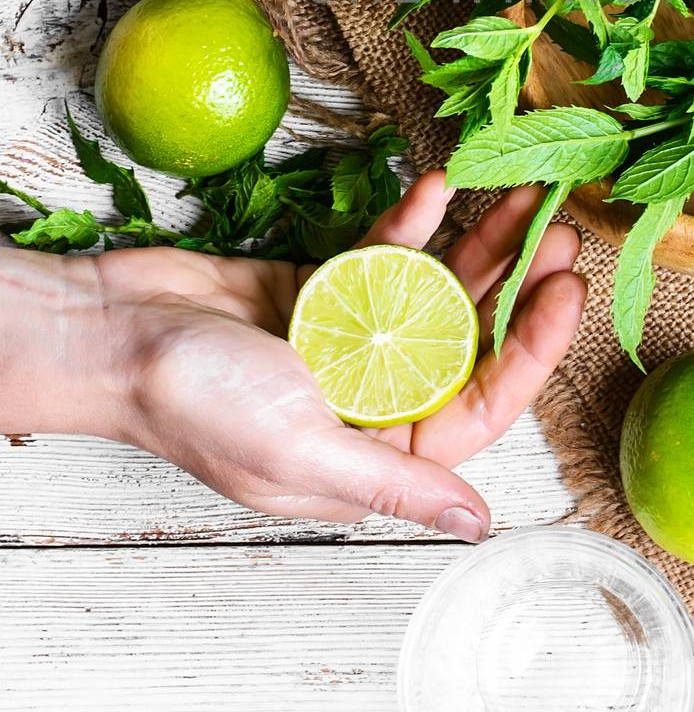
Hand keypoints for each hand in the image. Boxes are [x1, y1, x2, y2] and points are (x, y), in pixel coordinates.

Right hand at [1, 173, 584, 540]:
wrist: (110, 331)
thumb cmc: (194, 402)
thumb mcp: (303, 449)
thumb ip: (396, 482)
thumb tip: (477, 524)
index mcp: (376, 450)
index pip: (481, 401)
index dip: (532, 347)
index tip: (566, 290)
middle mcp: (372, 396)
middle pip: (470, 337)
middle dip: (517, 285)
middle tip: (562, 229)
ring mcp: (350, 337)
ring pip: (438, 289)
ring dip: (480, 244)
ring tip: (524, 196)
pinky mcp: (321, 288)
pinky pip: (383, 253)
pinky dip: (411, 223)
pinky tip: (438, 187)